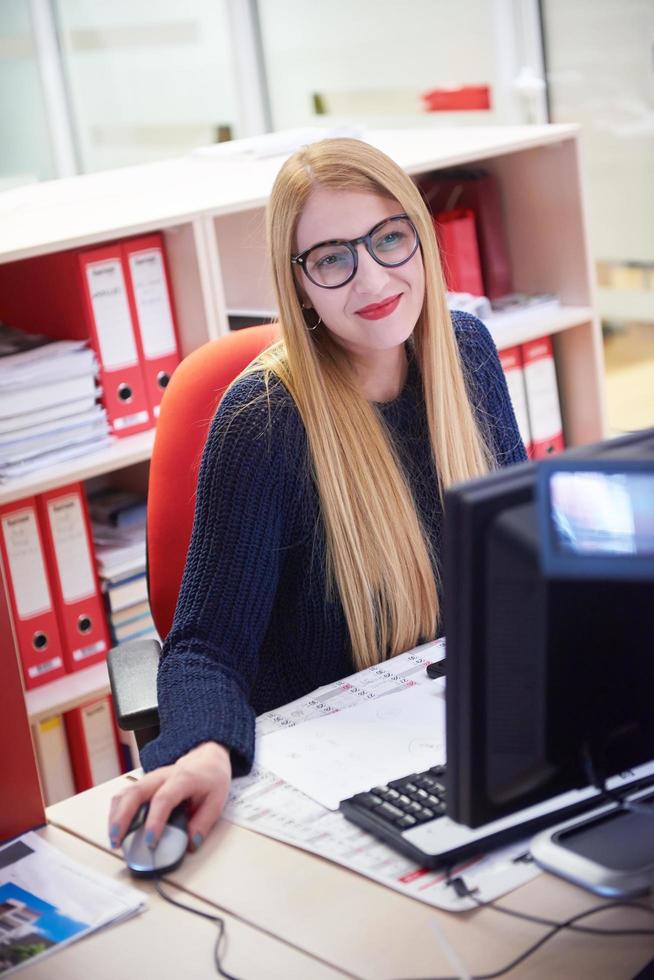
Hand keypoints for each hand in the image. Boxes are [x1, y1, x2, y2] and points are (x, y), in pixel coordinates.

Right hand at [108, 741, 231, 852]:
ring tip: (114, 840)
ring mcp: (149, 779)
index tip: (150, 842)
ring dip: (115, 817)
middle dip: (122, 818)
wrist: (206, 759)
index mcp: (183, 779)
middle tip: (118, 842)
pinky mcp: (143, 785)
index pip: (163, 799)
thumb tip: (189, 844)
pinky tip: (115, 830)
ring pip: (125, 793)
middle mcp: (162, 776)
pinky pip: (123, 796)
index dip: (154, 821)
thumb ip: (203, 824)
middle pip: (135, 792)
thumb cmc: (210, 779)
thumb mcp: (216, 801)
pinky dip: (116, 813)